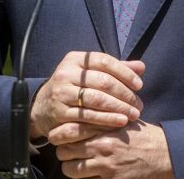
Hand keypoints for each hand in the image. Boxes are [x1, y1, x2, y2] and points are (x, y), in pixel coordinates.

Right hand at [30, 51, 144, 139]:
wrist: (42, 106)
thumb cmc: (73, 87)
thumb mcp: (90, 73)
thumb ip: (115, 69)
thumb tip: (141, 67)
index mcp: (75, 59)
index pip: (105, 61)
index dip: (125, 73)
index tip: (139, 85)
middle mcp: (66, 73)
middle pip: (103, 82)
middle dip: (125, 94)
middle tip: (139, 105)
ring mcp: (61, 93)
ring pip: (97, 100)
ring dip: (119, 109)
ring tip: (133, 115)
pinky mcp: (59, 112)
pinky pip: (87, 117)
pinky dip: (106, 120)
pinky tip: (119, 122)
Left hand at [56, 120, 174, 178]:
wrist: (164, 154)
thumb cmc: (143, 136)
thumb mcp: (124, 119)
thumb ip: (104, 115)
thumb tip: (82, 112)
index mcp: (104, 126)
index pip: (69, 128)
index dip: (58, 133)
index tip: (56, 135)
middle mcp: (102, 144)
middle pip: (64, 150)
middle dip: (63, 152)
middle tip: (67, 151)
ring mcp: (105, 164)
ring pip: (70, 169)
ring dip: (70, 167)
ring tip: (76, 165)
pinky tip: (90, 175)